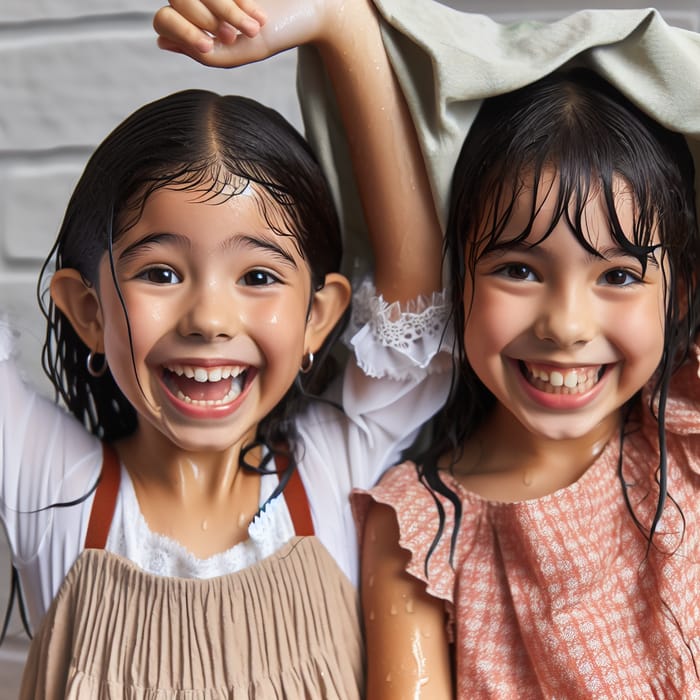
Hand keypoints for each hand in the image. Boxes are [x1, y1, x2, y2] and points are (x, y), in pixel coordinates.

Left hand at [153, 0, 332, 67]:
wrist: (309, 9)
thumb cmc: (275, 34)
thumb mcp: (236, 54)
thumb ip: (199, 53)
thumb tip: (161, 41)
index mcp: (196, 22)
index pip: (163, 20)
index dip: (181, 31)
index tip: (209, 44)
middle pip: (176, 2)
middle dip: (208, 21)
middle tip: (237, 34)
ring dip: (223, 10)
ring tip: (252, 25)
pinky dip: (233, 2)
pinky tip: (254, 11)